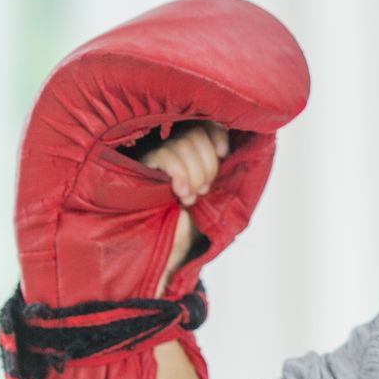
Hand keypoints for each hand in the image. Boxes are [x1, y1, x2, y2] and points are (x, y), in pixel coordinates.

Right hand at [138, 120, 229, 294]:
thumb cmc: (190, 229)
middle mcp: (171, 151)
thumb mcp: (216, 198)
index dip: (216, 134)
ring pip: (183, 144)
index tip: (223, 154)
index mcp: (190, 155)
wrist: (169, 255)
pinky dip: (180, 173)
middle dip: (207, 164)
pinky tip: (180, 192)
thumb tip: (237, 151)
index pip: (203, 123)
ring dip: (195, 174)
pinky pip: (165, 156)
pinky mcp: (141, 169)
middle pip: (195, 132)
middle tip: (203, 191)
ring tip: (190, 197)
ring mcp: (155, 160)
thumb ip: (225, 175)